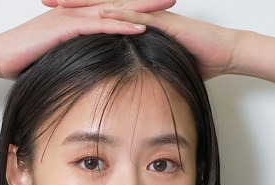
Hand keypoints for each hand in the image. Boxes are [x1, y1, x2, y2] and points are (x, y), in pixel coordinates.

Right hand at [0, 0, 176, 79]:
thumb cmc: (21, 60)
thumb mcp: (53, 59)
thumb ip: (72, 59)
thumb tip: (85, 74)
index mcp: (76, 18)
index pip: (111, 9)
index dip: (135, 7)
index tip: (158, 8)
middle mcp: (77, 12)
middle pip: (118, 3)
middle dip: (146, 1)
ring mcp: (72, 17)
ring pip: (113, 10)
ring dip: (140, 9)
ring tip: (165, 8)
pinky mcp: (66, 28)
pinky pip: (99, 25)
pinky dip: (120, 26)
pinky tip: (140, 27)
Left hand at [41, 0, 236, 79]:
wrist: (223, 52)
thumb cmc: (196, 60)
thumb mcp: (159, 67)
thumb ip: (141, 70)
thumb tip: (128, 86)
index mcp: (135, 22)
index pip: (99, 15)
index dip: (76, 13)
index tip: (51, 14)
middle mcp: (139, 13)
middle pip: (99, 5)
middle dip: (71, 1)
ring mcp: (149, 14)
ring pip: (110, 5)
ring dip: (86, 3)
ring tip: (61, 2)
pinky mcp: (161, 20)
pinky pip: (133, 14)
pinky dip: (115, 13)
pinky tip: (97, 14)